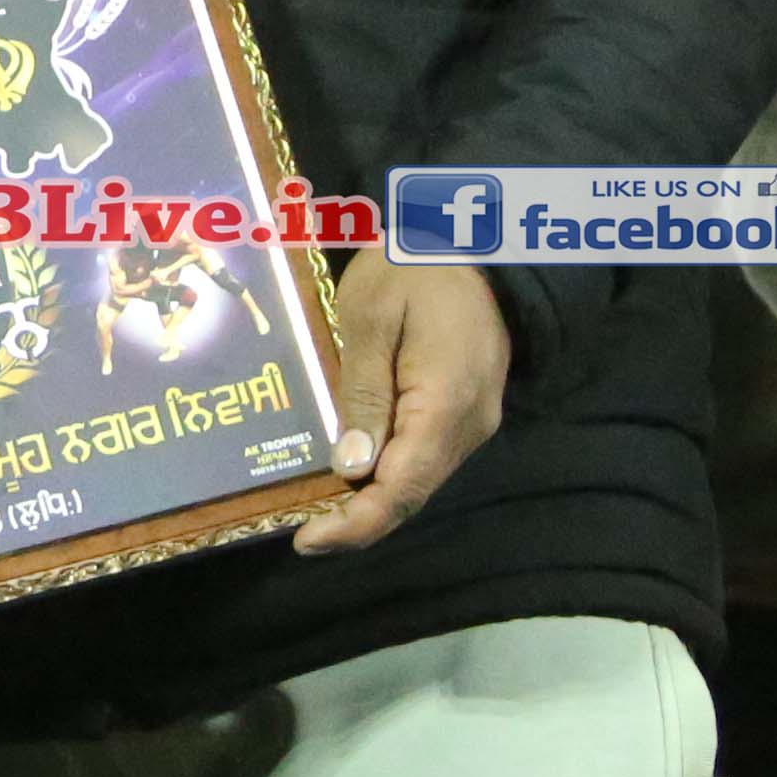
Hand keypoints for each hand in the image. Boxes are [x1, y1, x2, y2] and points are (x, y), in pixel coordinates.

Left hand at [291, 247, 507, 555]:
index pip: (401, 490)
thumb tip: (351, 468)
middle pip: (412, 495)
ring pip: (419, 480)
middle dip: (357, 522)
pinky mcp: (466, 409)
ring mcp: (473, 420)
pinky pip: (425, 456)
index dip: (354, 526)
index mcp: (447, 404)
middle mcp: (469, 425)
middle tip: (302, 533)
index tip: (306, 541)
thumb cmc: (413, 266)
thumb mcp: (370, 318)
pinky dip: (388, 474)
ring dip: (371, 501)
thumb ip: (362, 394)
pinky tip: (350, 472)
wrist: (469, 234)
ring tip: (316, 509)